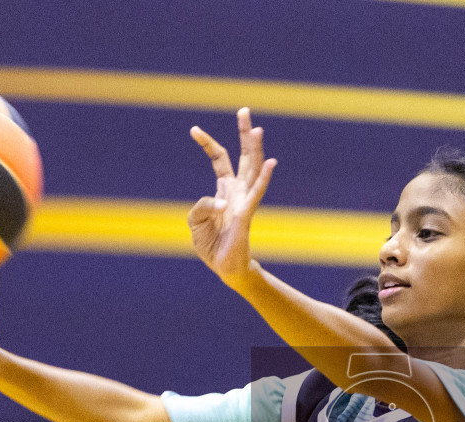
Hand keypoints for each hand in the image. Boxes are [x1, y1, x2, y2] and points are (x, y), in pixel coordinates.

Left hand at [188, 108, 276, 284]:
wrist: (224, 268)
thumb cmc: (211, 244)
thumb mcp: (195, 222)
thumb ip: (200, 208)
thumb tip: (220, 204)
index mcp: (225, 190)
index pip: (220, 160)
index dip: (208, 143)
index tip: (193, 129)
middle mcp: (238, 191)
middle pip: (243, 156)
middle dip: (244, 134)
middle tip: (244, 110)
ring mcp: (244, 202)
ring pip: (253, 170)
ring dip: (255, 149)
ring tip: (257, 129)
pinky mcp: (247, 215)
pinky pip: (257, 193)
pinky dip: (264, 178)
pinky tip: (271, 162)